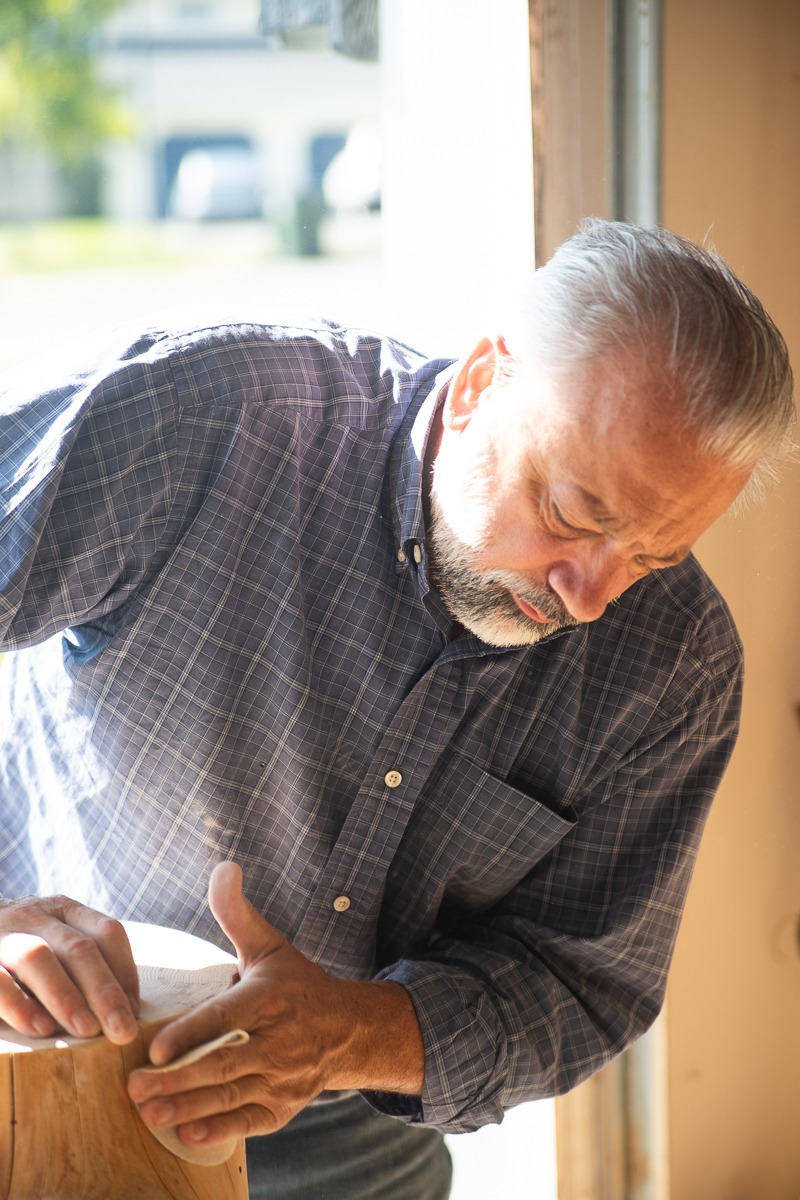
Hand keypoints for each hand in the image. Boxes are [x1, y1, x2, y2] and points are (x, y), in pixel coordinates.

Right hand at [0, 895, 138, 1042]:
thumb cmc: (22, 958)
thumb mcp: (55, 947)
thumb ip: (84, 968)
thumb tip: (126, 1011)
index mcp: (65, 911)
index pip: (107, 931)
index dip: (125, 972)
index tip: (133, 1011)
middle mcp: (36, 916)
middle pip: (79, 948)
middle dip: (105, 991)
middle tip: (121, 1030)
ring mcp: (4, 935)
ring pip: (38, 957)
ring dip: (67, 997)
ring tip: (87, 1030)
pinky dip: (21, 1005)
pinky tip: (42, 1028)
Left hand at [127, 862, 423, 1151]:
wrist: (348, 1029)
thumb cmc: (296, 984)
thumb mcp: (269, 945)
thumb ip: (238, 912)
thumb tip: (224, 867)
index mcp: (271, 998)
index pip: (227, 1017)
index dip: (192, 1034)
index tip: (156, 1049)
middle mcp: (280, 1040)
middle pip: (224, 1063)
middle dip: (177, 1079)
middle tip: (134, 1086)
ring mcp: (284, 1077)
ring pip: (231, 1095)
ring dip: (188, 1107)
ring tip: (148, 1111)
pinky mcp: (284, 1107)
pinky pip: (249, 1121)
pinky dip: (218, 1129)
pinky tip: (186, 1133)